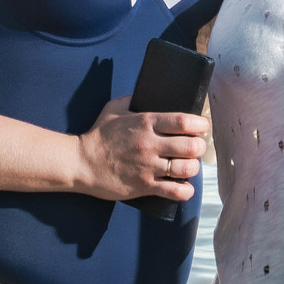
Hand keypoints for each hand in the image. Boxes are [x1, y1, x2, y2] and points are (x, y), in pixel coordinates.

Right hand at [77, 97, 206, 202]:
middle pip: (191, 146)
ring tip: (189, 165)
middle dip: (199, 147)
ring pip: (186, 169)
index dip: (200, 125)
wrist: (80, 163)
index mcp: (145, 123)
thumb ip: (133, 99)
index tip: (202, 127)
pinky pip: (174, 191)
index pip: (184, 122)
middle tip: (196, 148)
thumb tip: (148, 92)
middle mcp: (150, 144)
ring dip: (193, 168)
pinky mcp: (144, 186)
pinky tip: (184, 186)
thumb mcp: (114, 109)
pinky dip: (185, 190)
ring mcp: (148, 167)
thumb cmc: (98, 136)